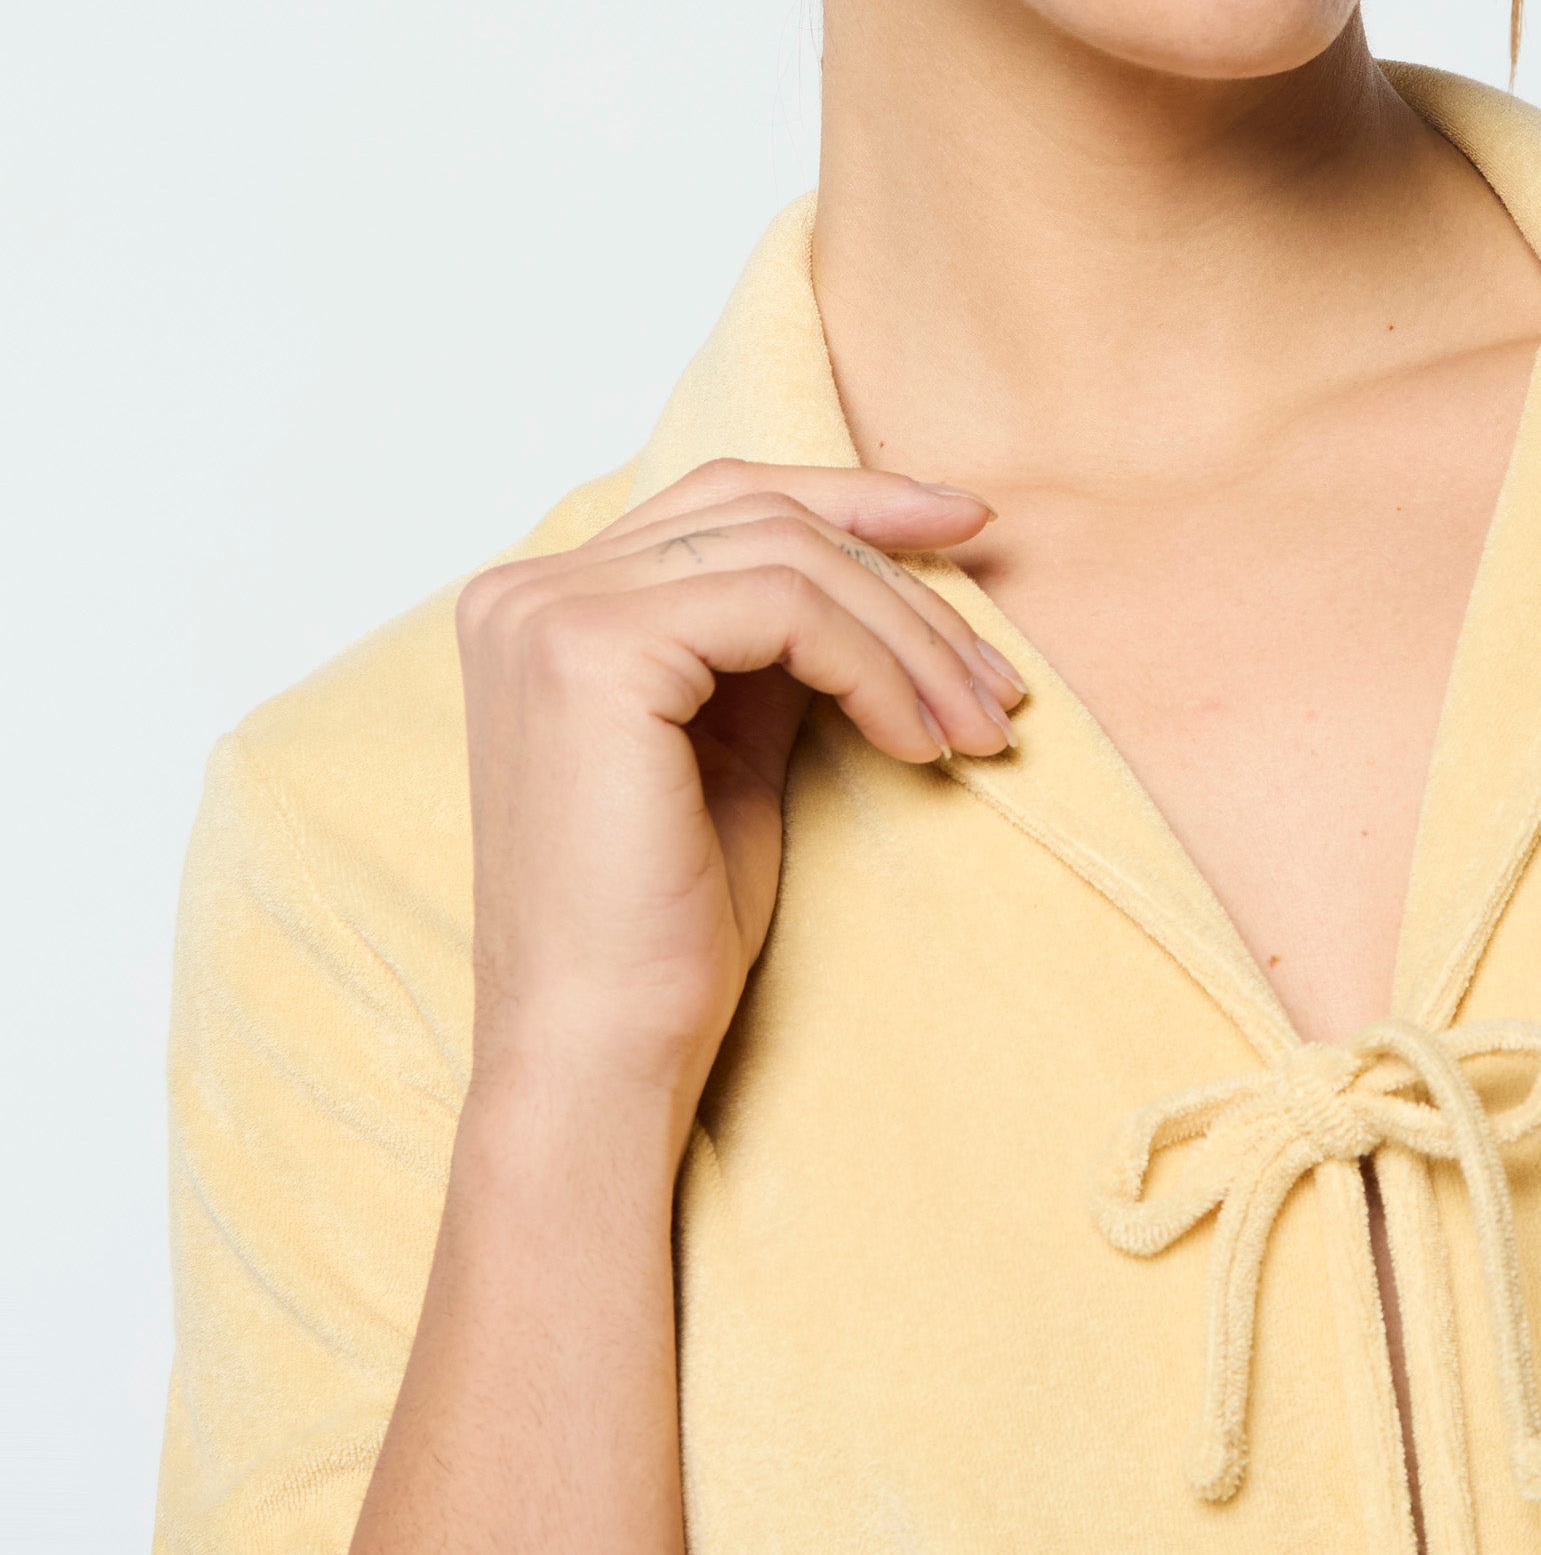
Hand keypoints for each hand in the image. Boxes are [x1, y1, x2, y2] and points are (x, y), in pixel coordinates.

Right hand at [454, 460, 1021, 1146]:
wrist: (598, 1054)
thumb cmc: (663, 933)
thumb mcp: (732, 751)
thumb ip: (771, 651)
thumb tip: (878, 574)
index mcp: (544, 607)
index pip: (725, 502)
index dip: (856, 500)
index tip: (969, 531)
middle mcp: (526, 590)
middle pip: (761, 511)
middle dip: (903, 576)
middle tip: (1000, 669)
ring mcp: (548, 612)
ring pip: (787, 557)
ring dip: (911, 637)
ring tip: (978, 726)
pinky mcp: (592, 650)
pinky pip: (785, 608)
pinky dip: (877, 668)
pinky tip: (921, 745)